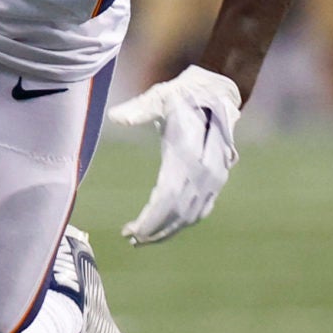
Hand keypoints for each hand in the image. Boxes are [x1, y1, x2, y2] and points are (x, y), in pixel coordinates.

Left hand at [106, 64, 241, 245]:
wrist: (217, 93)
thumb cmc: (183, 95)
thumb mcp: (161, 96)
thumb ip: (139, 109)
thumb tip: (115, 117)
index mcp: (189, 154)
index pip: (168, 198)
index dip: (150, 219)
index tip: (130, 231)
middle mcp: (205, 171)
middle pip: (178, 213)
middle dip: (154, 230)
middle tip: (131, 239)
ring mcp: (215, 179)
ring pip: (190, 216)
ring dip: (167, 230)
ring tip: (142, 238)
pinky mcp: (217, 182)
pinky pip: (200, 210)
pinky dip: (181, 223)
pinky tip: (164, 229)